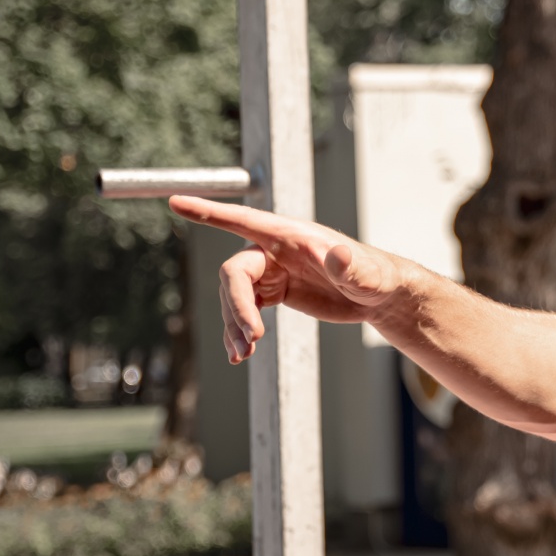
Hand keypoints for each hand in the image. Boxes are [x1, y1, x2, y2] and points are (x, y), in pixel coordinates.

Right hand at [169, 196, 410, 362]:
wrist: (380, 296)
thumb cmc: (375, 276)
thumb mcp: (366, 274)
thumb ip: (349, 265)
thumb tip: (338, 255)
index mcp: (291, 236)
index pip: (244, 219)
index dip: (209, 211)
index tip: (175, 201)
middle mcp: (275, 250)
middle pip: (234, 274)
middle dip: (236, 307)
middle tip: (252, 338)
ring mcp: (272, 271)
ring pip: (234, 296)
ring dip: (235, 325)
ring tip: (244, 353)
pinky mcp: (274, 292)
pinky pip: (244, 310)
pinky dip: (239, 331)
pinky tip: (240, 354)